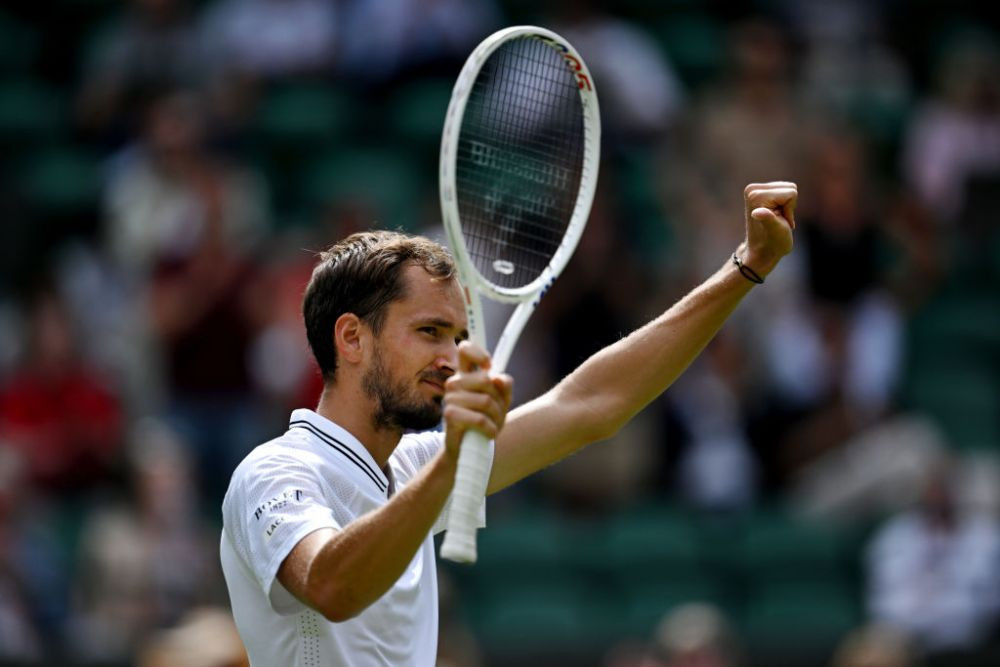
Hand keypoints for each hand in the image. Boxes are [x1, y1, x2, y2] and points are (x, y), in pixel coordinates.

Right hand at [442, 341, 512, 461]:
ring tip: (494, 425)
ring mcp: (450, 398)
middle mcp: (455, 383)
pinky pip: (479, 418)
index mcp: (466, 375)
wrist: (470, 448)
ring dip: (497, 417)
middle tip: (498, 411)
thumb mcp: (501, 401)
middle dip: (499, 399)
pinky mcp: (450, 414)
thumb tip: (499, 378)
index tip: (489, 366)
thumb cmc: (485, 421)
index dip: (479, 354)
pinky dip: (490, 428)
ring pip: (486, 400)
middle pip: (485, 379)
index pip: (465, 350)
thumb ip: (504, 386)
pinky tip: (490, 433)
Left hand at [741, 181, 796, 276]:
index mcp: (755, 196)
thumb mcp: (775, 232)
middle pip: (790, 188)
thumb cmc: (772, 243)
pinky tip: (776, 216)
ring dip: (787, 206)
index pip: (791, 193)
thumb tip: (757, 213)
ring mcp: (755, 189)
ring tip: (777, 219)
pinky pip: (786, 191)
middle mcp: (752, 189)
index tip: (779, 222)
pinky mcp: (760, 191)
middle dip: (789, 206)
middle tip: (778, 221)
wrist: (762, 251)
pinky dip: (785, 205)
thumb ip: (769, 219)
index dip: (790, 209)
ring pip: (789, 189)